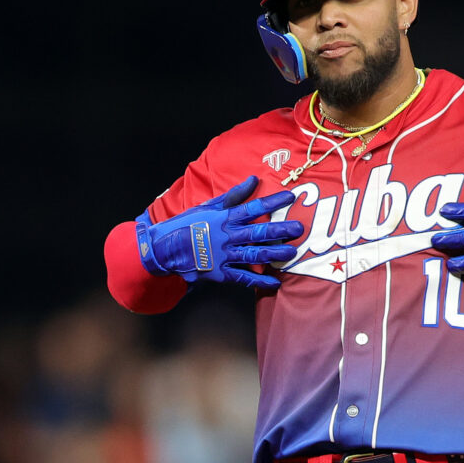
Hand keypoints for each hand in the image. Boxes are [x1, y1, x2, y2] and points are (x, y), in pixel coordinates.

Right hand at [135, 175, 302, 288]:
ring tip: (292, 253)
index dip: (272, 202)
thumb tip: (253, 179)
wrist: (164, 248)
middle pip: (257, 232)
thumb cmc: (187, 224)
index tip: (290, 197)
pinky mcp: (220, 273)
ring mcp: (223, 255)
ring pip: (253, 254)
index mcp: (224, 217)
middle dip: (279, 230)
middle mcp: (226, 235)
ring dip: (274, 254)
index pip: (252, 207)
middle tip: (298, 229)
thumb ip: (234, 195)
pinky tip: (275, 283)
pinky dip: (259, 281)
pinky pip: (242, 278)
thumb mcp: (208, 206)